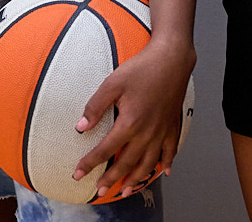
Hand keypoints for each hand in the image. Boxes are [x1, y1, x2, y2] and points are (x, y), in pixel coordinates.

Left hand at [72, 35, 194, 198]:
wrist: (171, 60)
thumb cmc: (141, 69)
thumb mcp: (112, 83)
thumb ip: (95, 107)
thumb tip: (80, 127)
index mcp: (130, 123)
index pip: (106, 150)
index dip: (90, 164)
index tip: (77, 174)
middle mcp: (147, 133)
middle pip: (127, 163)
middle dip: (111, 179)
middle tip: (99, 191)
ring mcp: (162, 132)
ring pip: (149, 164)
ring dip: (137, 179)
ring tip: (126, 191)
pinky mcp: (173, 127)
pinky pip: (171, 152)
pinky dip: (166, 164)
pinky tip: (164, 172)